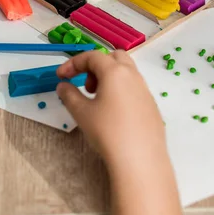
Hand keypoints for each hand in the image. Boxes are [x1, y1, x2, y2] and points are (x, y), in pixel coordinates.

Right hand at [56, 50, 165, 165]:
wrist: (140, 158)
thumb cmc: (107, 132)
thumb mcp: (81, 113)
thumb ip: (69, 95)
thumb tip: (64, 86)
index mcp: (115, 72)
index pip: (92, 56)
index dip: (73, 63)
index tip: (61, 76)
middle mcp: (134, 76)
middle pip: (114, 58)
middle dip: (96, 67)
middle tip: (87, 87)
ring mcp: (146, 90)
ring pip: (126, 73)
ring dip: (109, 79)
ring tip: (99, 103)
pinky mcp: (152, 106)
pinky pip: (135, 89)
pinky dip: (121, 91)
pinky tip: (115, 115)